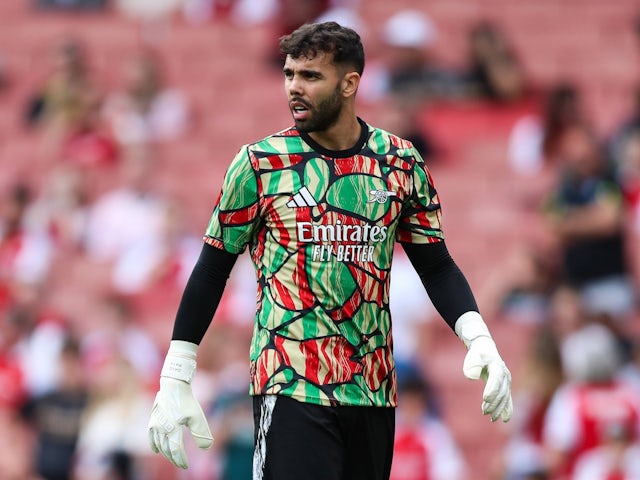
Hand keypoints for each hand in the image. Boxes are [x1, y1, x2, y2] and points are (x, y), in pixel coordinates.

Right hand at [148, 341, 212, 468]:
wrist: (174, 385)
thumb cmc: (187, 400)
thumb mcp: (197, 416)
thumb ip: (201, 433)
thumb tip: (207, 448)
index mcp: (172, 429)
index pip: (176, 450)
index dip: (181, 460)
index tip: (186, 466)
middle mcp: (161, 429)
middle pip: (167, 449)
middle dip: (174, 458)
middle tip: (180, 464)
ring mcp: (155, 424)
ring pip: (159, 444)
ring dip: (165, 453)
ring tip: (172, 458)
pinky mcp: (153, 419)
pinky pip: (151, 436)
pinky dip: (154, 444)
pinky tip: (156, 450)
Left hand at [455, 312, 512, 422]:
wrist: (486, 350)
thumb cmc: (478, 354)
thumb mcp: (473, 356)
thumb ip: (472, 365)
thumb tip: (473, 377)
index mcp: (497, 366)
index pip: (496, 380)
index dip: (492, 390)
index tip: (485, 399)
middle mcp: (505, 375)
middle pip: (501, 391)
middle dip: (494, 403)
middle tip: (484, 411)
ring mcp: (507, 381)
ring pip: (505, 397)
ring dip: (498, 408)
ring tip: (490, 417)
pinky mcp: (505, 387)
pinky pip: (508, 399)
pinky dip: (507, 409)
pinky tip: (504, 419)